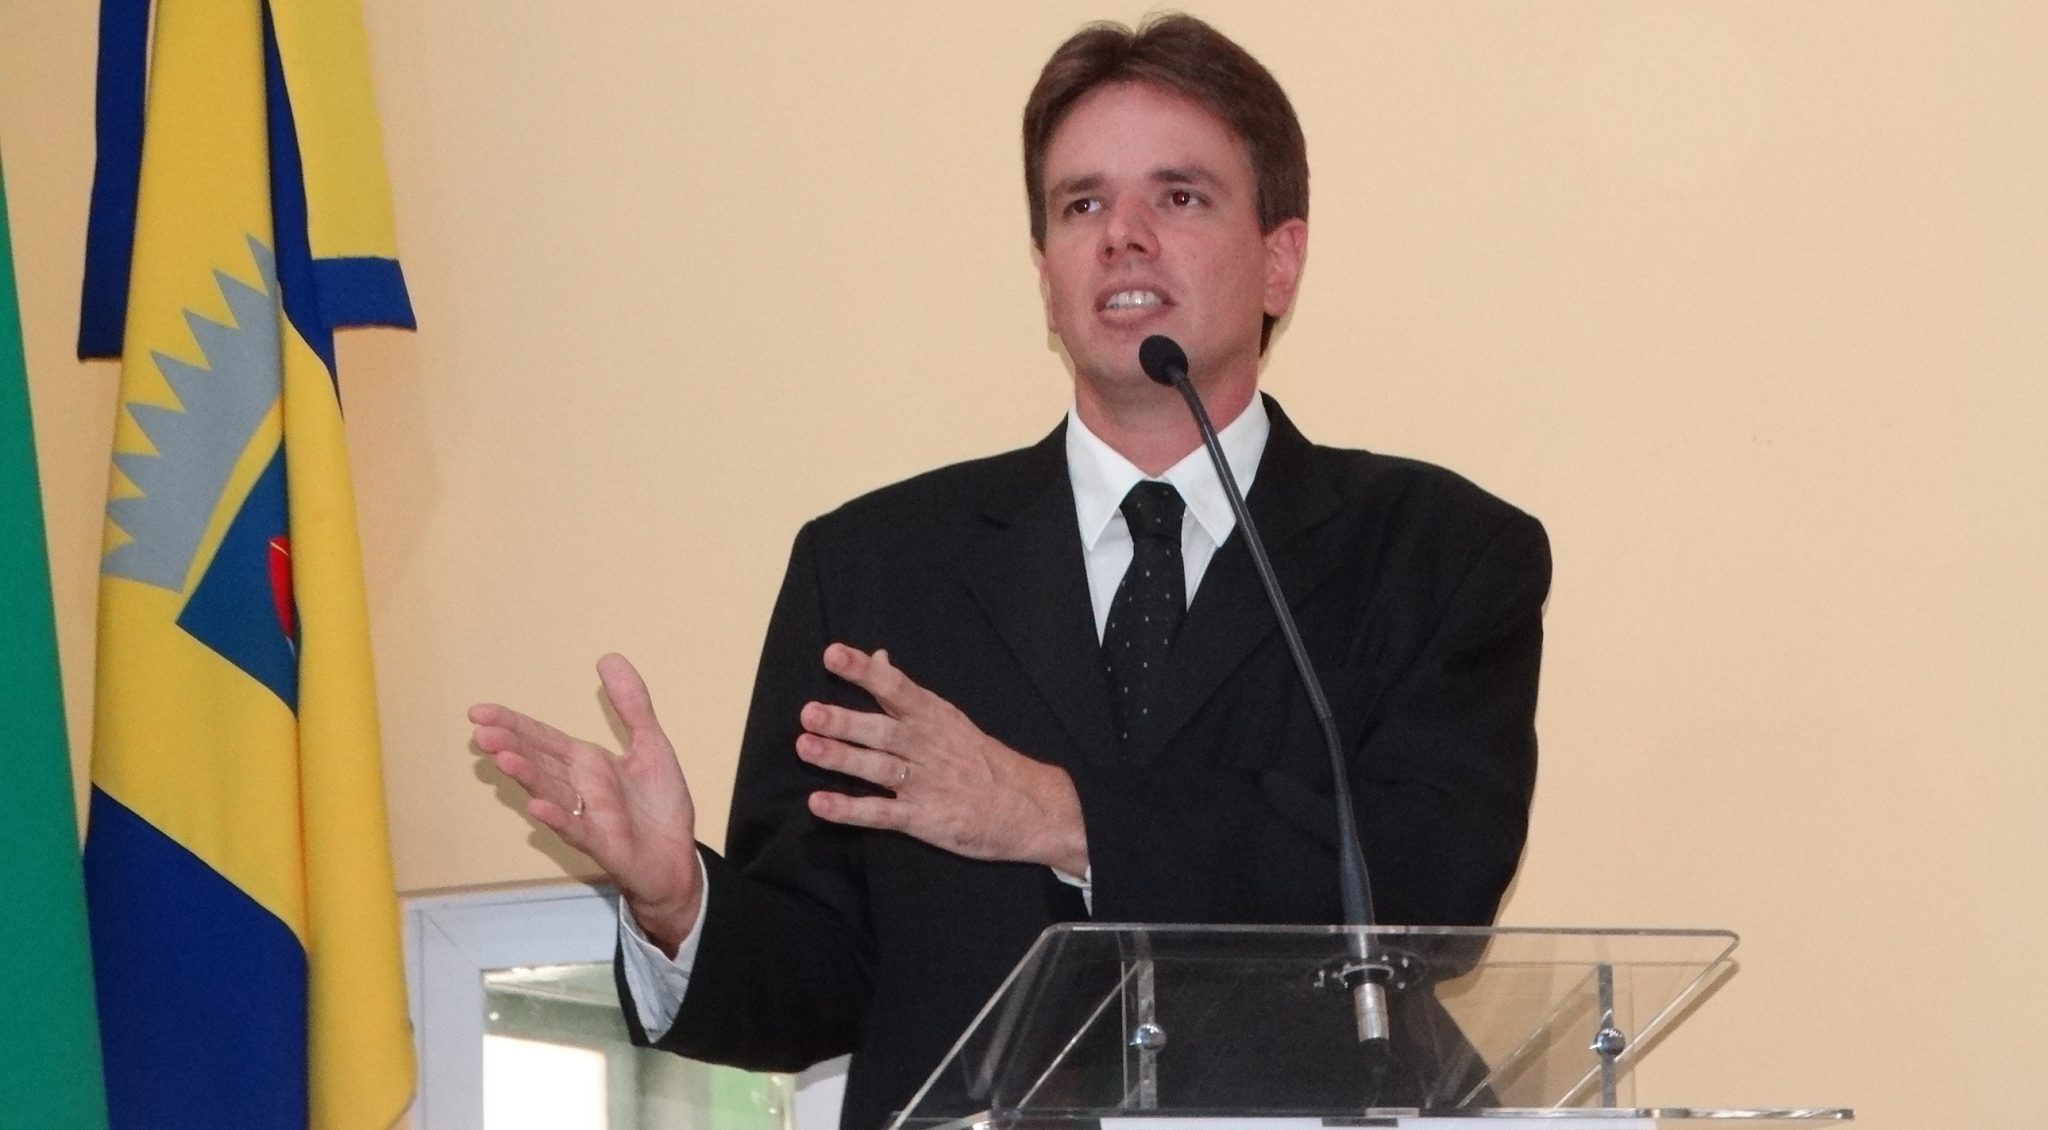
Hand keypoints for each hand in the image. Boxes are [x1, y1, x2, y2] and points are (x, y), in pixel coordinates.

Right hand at [469, 654, 702, 952]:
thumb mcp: (651, 744)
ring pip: (550, 791)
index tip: (478, 711)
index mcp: (586, 763)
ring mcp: (587, 816)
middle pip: (538, 762)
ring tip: (502, 758)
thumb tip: (608, 658)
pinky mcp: (602, 843)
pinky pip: (577, 830)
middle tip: (479, 732)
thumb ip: (631, 705)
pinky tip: (538, 807)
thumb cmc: (658, 806)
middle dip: (510, 746)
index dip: (512, 724)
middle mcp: (579, 787)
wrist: (677, 858)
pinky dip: (558, 819)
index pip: (542, 738)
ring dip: (526, 776)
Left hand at [797, 644, 1087, 875]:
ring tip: (806, 747)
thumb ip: (906, 692)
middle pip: (883, 730)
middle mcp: (928, 747)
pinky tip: (820, 804)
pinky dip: (851, 810)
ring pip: (879, 768)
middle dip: (846, 721)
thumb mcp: (949, 718)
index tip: (833, 654)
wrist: (1031, 807)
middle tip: (809, 712)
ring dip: (841, 758)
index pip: (896, 688)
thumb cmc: (981, 758)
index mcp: (934, 717)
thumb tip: (879, 657)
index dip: (864, 671)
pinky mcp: (924, 819)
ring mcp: (927, 784)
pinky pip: (882, 814)